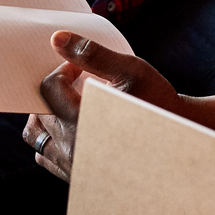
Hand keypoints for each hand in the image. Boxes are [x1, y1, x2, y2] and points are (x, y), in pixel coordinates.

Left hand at [29, 32, 214, 181]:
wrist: (178, 139)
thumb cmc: (157, 103)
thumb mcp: (130, 70)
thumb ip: (92, 54)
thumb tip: (57, 39)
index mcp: (82, 120)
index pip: (49, 88)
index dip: (63, 71)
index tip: (81, 68)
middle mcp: (72, 146)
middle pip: (40, 110)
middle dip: (56, 91)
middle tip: (78, 83)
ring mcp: (72, 164)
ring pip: (36, 136)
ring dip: (47, 115)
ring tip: (69, 103)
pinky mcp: (75, 175)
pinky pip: (46, 156)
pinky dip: (51, 138)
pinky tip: (71, 125)